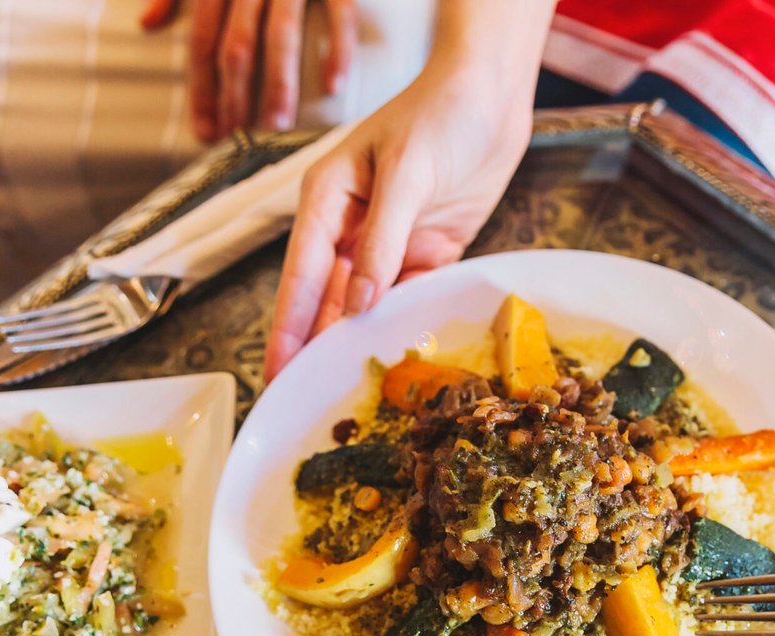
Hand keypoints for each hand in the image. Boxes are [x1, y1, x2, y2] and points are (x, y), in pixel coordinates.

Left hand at [173, 0, 357, 140]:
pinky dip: (337, 50)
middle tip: (239, 138)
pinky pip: (337, 15)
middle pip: (236, 47)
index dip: (201, 90)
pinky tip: (334, 87)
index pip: (202, 42)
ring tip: (276, 126)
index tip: (205, 130)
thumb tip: (145, 23)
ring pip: (280, 38)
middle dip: (235, 97)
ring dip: (278, 86)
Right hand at [264, 71, 533, 377]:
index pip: (300, 276)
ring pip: (366, 307)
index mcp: (327, 201)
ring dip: (360, 343)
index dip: (289, 328)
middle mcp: (351, 227)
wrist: (494, 97)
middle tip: (306, 399)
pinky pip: (408, 299)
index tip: (280, 371)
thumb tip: (358, 302)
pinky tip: (398, 359)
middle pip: (327, 300)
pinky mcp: (425, 253)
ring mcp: (388, 243)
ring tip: (349, 391)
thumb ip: (383, 240)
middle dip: (317, 348)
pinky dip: (404, 325)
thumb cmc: (441, 112)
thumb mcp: (406, 172)